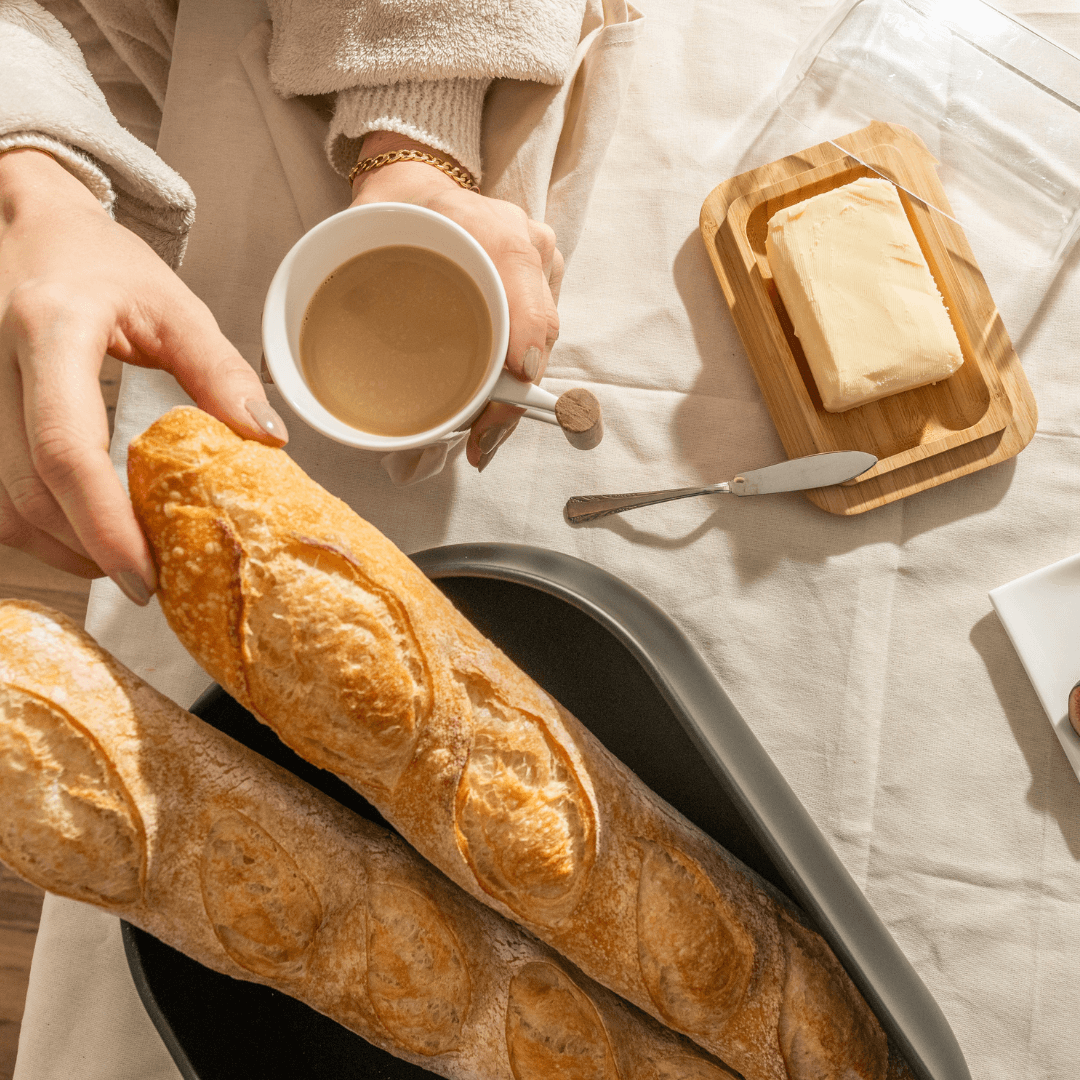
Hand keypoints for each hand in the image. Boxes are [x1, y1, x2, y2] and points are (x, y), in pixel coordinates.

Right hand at [0, 148, 287, 603]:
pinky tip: (77, 527)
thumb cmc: (99, 259)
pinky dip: (30, 523)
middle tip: (145, 581)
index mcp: (49, 330)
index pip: (66, 449)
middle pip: (26, 491)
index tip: (144, 574)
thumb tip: (267, 439)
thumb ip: (220, 370)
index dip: (102, 524)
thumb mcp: (172, 303)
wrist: (23, 221)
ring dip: (55, 546)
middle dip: (86, 550)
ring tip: (118, 559)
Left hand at [350, 133, 562, 469]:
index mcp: (488, 228)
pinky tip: (493, 412)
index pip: (523, 297)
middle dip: (512, 400)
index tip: (505, 397)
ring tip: (482, 437)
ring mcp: (542, 270)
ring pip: (541, 346)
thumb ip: (323, 289)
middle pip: (537, 335)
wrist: (423, 185)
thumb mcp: (360, 230)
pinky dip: (518, 381)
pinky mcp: (543, 290)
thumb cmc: (394, 210)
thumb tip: (277, 370)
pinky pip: (538, 341)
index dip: (522, 349)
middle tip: (479, 443)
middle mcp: (527, 247)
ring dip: (515, 398)